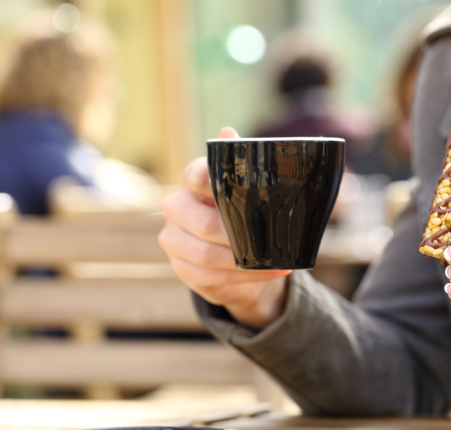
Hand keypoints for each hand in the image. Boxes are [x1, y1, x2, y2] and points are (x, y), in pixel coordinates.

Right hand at [159, 127, 290, 328]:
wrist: (232, 252)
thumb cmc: (241, 211)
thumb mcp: (247, 188)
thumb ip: (242, 164)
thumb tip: (228, 132)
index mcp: (191, 181)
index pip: (197, 176)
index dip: (217, 182)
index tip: (247, 193)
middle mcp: (176, 208)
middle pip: (204, 223)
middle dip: (241, 235)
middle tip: (273, 239)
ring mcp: (174, 240)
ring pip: (206, 254)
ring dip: (245, 261)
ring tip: (276, 261)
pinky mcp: (181, 268)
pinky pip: (209, 277)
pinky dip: (242, 277)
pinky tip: (267, 272)